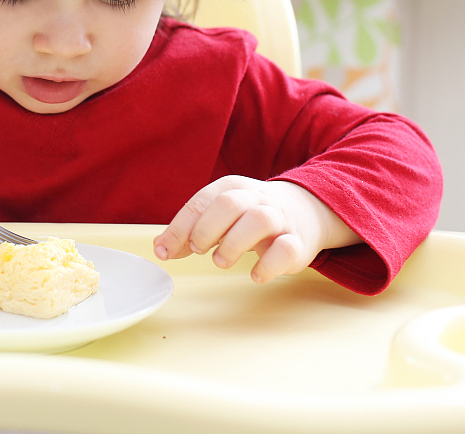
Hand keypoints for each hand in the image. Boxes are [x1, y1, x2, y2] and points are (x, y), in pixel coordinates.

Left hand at [152, 177, 359, 283]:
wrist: (303, 211)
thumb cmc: (249, 217)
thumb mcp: (219, 217)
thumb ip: (190, 231)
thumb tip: (160, 248)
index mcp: (232, 188)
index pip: (202, 201)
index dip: (180, 227)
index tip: (164, 250)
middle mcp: (256, 199)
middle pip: (229, 203)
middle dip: (207, 228)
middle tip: (197, 249)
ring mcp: (279, 219)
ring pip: (260, 220)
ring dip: (234, 243)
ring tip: (220, 261)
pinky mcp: (297, 242)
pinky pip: (286, 249)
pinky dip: (268, 264)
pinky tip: (255, 276)